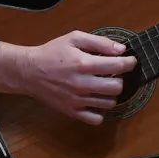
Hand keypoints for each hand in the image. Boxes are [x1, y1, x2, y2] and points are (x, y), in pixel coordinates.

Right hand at [0, 30, 136, 124]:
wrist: (29, 72)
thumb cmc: (52, 52)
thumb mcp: (74, 38)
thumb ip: (99, 42)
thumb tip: (121, 49)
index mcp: (84, 64)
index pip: (118, 66)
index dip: (129, 63)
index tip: (130, 61)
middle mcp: (83, 84)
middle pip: (117, 87)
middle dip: (120, 79)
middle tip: (113, 74)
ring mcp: (77, 100)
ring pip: (109, 103)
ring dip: (110, 94)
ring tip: (103, 86)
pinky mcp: (72, 111)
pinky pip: (96, 119)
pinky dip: (100, 111)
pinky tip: (95, 101)